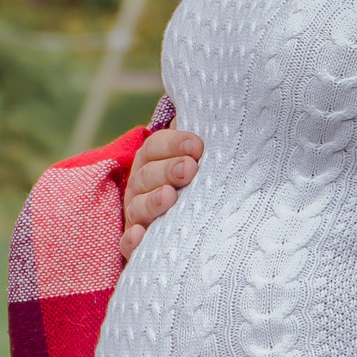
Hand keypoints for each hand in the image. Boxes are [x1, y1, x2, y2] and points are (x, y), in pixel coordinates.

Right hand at [120, 127, 201, 259]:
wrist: (198, 227)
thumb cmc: (204, 181)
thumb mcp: (202, 159)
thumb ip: (204, 142)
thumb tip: (228, 112)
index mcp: (153, 160)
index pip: (156, 147)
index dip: (174, 143)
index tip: (198, 146)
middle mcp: (141, 186)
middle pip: (146, 174)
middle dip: (167, 170)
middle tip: (190, 169)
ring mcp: (137, 215)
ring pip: (137, 206)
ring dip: (152, 201)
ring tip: (170, 197)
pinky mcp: (137, 245)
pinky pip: (127, 243)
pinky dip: (131, 240)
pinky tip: (140, 235)